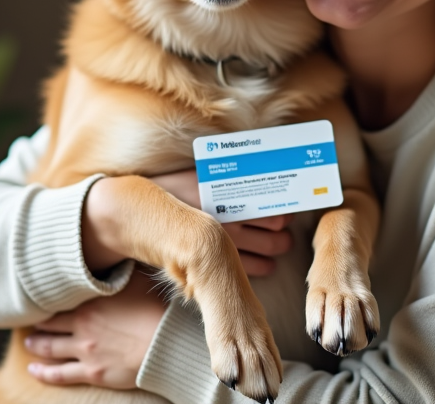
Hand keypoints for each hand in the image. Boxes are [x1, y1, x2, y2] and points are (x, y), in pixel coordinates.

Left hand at [25, 270, 165, 387]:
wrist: (166, 343)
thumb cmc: (156, 309)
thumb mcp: (138, 279)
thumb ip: (121, 269)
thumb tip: (115, 251)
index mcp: (90, 301)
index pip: (60, 299)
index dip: (49, 299)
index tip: (42, 296)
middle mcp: (82, 324)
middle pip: (50, 323)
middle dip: (38, 322)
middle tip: (31, 321)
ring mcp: (84, 350)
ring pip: (50, 348)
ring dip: (36, 345)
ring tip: (29, 342)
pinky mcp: (92, 372)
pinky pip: (59, 374)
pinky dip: (43, 372)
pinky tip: (33, 369)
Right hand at [150, 169, 293, 275]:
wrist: (145, 212)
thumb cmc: (178, 187)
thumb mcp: (205, 173)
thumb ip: (232, 173)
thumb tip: (263, 166)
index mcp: (233, 192)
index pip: (275, 203)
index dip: (287, 207)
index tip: (290, 206)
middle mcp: (234, 216)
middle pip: (278, 226)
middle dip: (286, 228)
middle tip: (285, 225)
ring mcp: (226, 241)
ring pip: (271, 247)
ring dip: (279, 246)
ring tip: (278, 243)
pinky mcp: (218, 260)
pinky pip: (252, 268)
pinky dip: (264, 266)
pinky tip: (265, 262)